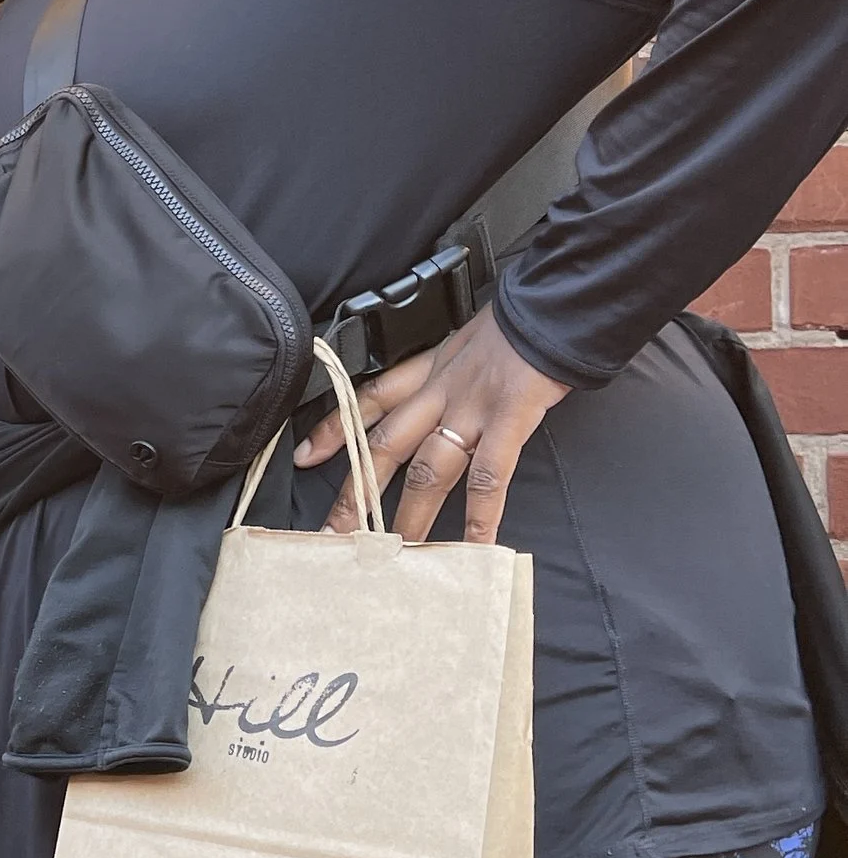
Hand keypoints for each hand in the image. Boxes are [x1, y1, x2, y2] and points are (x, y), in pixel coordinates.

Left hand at [296, 302, 571, 544]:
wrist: (553, 303)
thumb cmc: (520, 324)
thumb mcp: (468, 338)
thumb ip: (451, 369)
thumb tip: (446, 394)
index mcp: (430, 370)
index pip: (369, 400)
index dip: (334, 429)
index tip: (304, 457)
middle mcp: (440, 392)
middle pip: (386, 447)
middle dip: (357, 492)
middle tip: (333, 531)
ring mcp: (472, 409)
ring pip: (428, 469)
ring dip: (410, 515)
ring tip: (395, 554)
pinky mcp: (508, 419)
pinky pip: (489, 476)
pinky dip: (481, 516)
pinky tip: (474, 545)